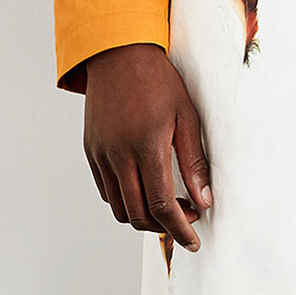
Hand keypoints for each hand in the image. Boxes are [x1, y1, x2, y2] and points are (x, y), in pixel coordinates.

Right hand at [83, 43, 212, 252]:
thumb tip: (205, 199)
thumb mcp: (186, 115)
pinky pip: (105, 190)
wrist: (120, 54)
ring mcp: (100, 154)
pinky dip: (124, 200)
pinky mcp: (90, 151)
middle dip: (163, 227)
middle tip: (186, 219)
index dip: (179, 228)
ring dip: (142, 217)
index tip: (193, 240)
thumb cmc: (158, 80)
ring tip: (167, 206)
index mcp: (146, 145)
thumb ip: (194, 161)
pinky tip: (144, 188)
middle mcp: (118, 154)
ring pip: (118, 208)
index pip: (162, 205)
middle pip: (137, 214)